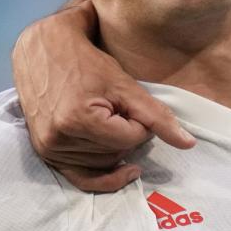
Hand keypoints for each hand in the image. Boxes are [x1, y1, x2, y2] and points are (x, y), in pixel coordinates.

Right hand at [11, 0, 194, 191]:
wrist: (42, 50)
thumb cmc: (85, 62)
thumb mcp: (125, 84)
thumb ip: (157, 116)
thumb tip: (188, 144)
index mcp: (77, 119)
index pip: (132, 138)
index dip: (138, 121)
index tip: (126, 101)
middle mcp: (59, 138)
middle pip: (118, 152)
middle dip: (125, 133)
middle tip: (113, 107)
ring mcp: (50, 148)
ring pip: (104, 164)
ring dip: (114, 146)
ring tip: (104, 118)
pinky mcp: (46, 153)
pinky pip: (81, 179)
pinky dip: (105, 179)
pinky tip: (126, 172)